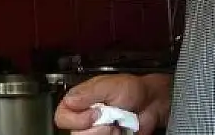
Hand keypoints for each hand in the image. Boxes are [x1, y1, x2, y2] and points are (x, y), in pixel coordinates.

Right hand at [55, 74, 170, 134]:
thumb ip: (88, 92)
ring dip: (104, 134)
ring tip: (116, 126)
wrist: (151, 103)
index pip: (62, 117)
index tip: (94, 113)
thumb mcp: (110, 85)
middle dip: (94, 129)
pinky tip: (120, 131)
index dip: (76, 119)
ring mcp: (96, 129)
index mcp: (79, 100)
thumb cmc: (132, 89)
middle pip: (74, 133)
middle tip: (109, 120)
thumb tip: (70, 100)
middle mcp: (85, 116)